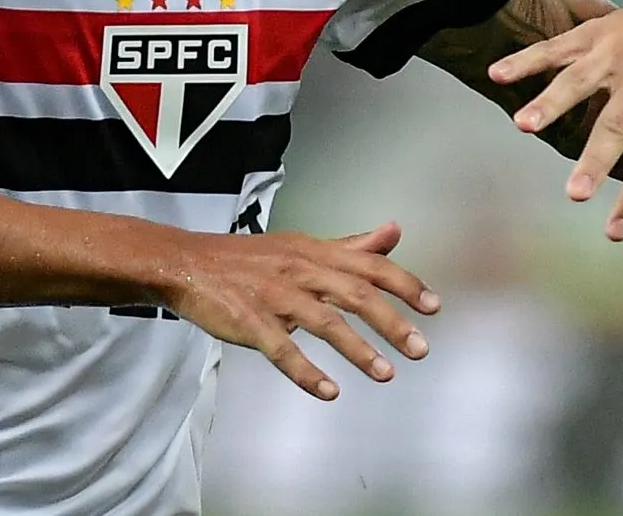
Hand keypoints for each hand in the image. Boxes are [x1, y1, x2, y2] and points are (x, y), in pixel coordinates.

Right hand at [160, 222, 439, 400]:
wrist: (188, 263)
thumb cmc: (250, 258)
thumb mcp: (303, 245)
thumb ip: (350, 246)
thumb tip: (393, 232)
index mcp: (317, 252)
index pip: (371, 266)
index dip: (405, 285)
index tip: (434, 307)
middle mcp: (301, 270)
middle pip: (356, 295)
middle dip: (393, 323)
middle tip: (420, 349)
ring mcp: (275, 297)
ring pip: (325, 323)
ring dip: (359, 350)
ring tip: (386, 374)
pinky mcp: (250, 322)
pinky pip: (282, 350)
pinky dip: (306, 372)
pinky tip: (329, 391)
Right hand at [487, 0, 622, 239]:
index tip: (613, 232)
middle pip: (614, 126)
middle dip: (594, 161)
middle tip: (574, 193)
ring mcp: (614, 54)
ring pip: (578, 82)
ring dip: (550, 103)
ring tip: (524, 126)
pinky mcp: (592, 34)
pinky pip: (556, 47)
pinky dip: (527, 60)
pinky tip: (499, 74)